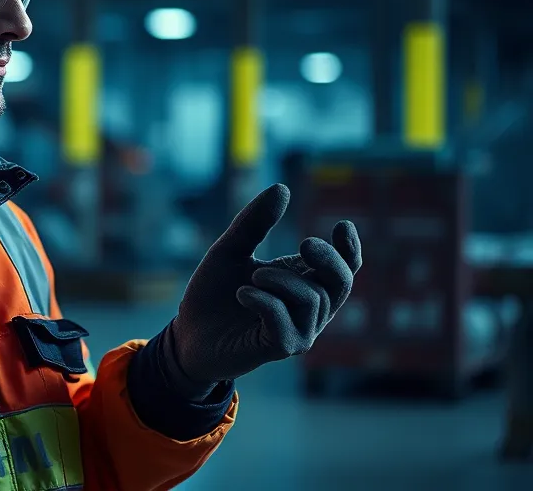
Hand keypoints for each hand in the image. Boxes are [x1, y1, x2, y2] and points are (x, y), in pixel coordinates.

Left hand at [155, 184, 361, 399]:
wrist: (186, 333)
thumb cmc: (214, 293)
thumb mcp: (230, 249)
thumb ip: (254, 223)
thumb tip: (282, 188)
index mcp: (302, 281)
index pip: (343, 268)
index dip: (350, 248)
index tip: (342, 225)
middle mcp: (308, 308)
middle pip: (341, 283)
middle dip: (329, 260)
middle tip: (304, 243)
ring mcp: (299, 331)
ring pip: (312, 300)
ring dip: (280, 281)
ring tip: (252, 277)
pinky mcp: (280, 348)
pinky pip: (285, 323)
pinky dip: (264, 302)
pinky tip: (242, 294)